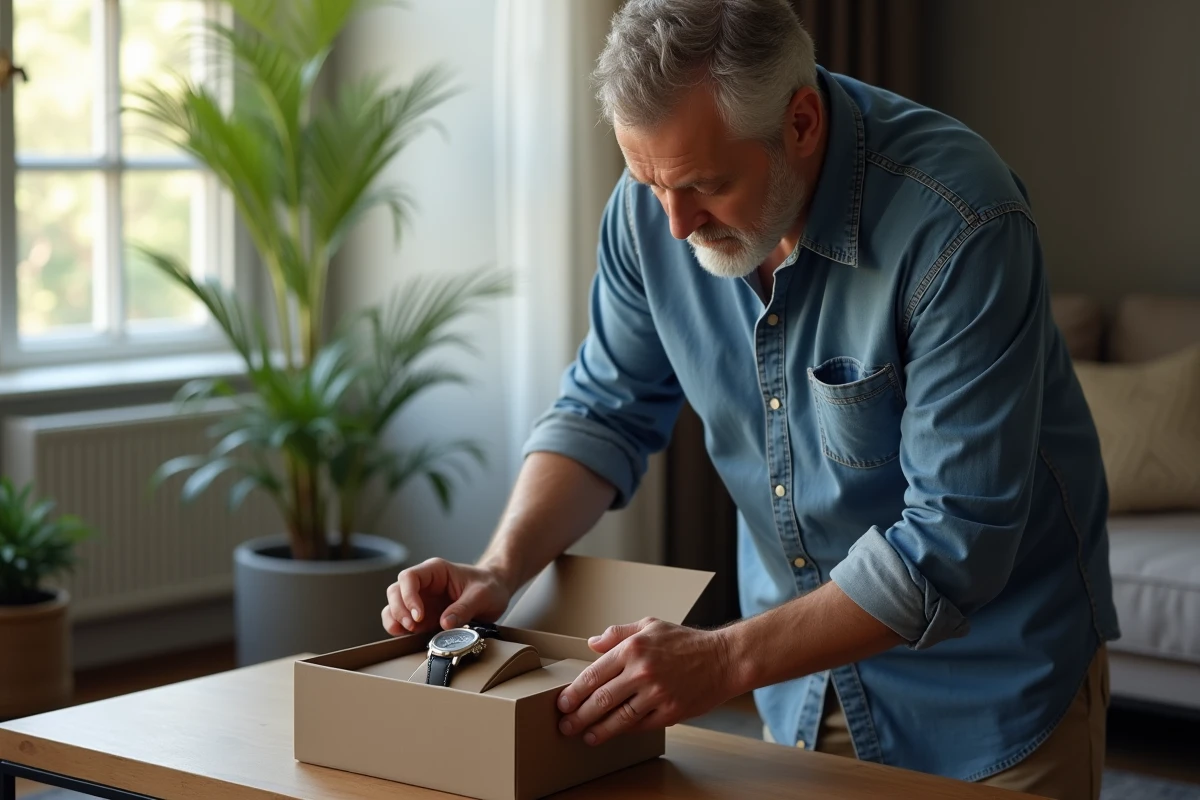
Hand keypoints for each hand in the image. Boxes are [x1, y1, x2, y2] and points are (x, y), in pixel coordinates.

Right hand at [382, 558, 512, 634]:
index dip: (408, 596)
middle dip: (399, 609)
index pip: (409, 577)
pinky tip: (404, 635)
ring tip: (407, 631)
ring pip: (393, 605)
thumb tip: (444, 624)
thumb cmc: (490, 586)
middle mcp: (424, 584)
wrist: (497, 592)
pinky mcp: (423, 616)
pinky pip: (401, 620)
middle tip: (413, 626)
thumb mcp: (482, 595)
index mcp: (436, 571)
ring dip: (395, 619)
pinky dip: (398, 628)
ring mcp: (421, 600)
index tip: (418, 615)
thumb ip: (464, 608)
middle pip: (395, 591)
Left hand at [555, 617, 737, 745]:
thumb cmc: (685, 642)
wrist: (722, 659)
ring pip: (619, 717)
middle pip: (601, 699)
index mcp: (633, 648)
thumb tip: (591, 643)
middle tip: (566, 725)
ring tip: (586, 736)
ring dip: (598, 730)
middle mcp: (642, 671)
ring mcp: (657, 693)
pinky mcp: (671, 712)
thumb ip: (618, 633)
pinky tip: (613, 733)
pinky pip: (641, 725)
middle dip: (579, 716)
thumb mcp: (650, 625)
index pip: (594, 674)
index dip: (574, 692)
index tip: (562, 703)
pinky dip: (625, 731)